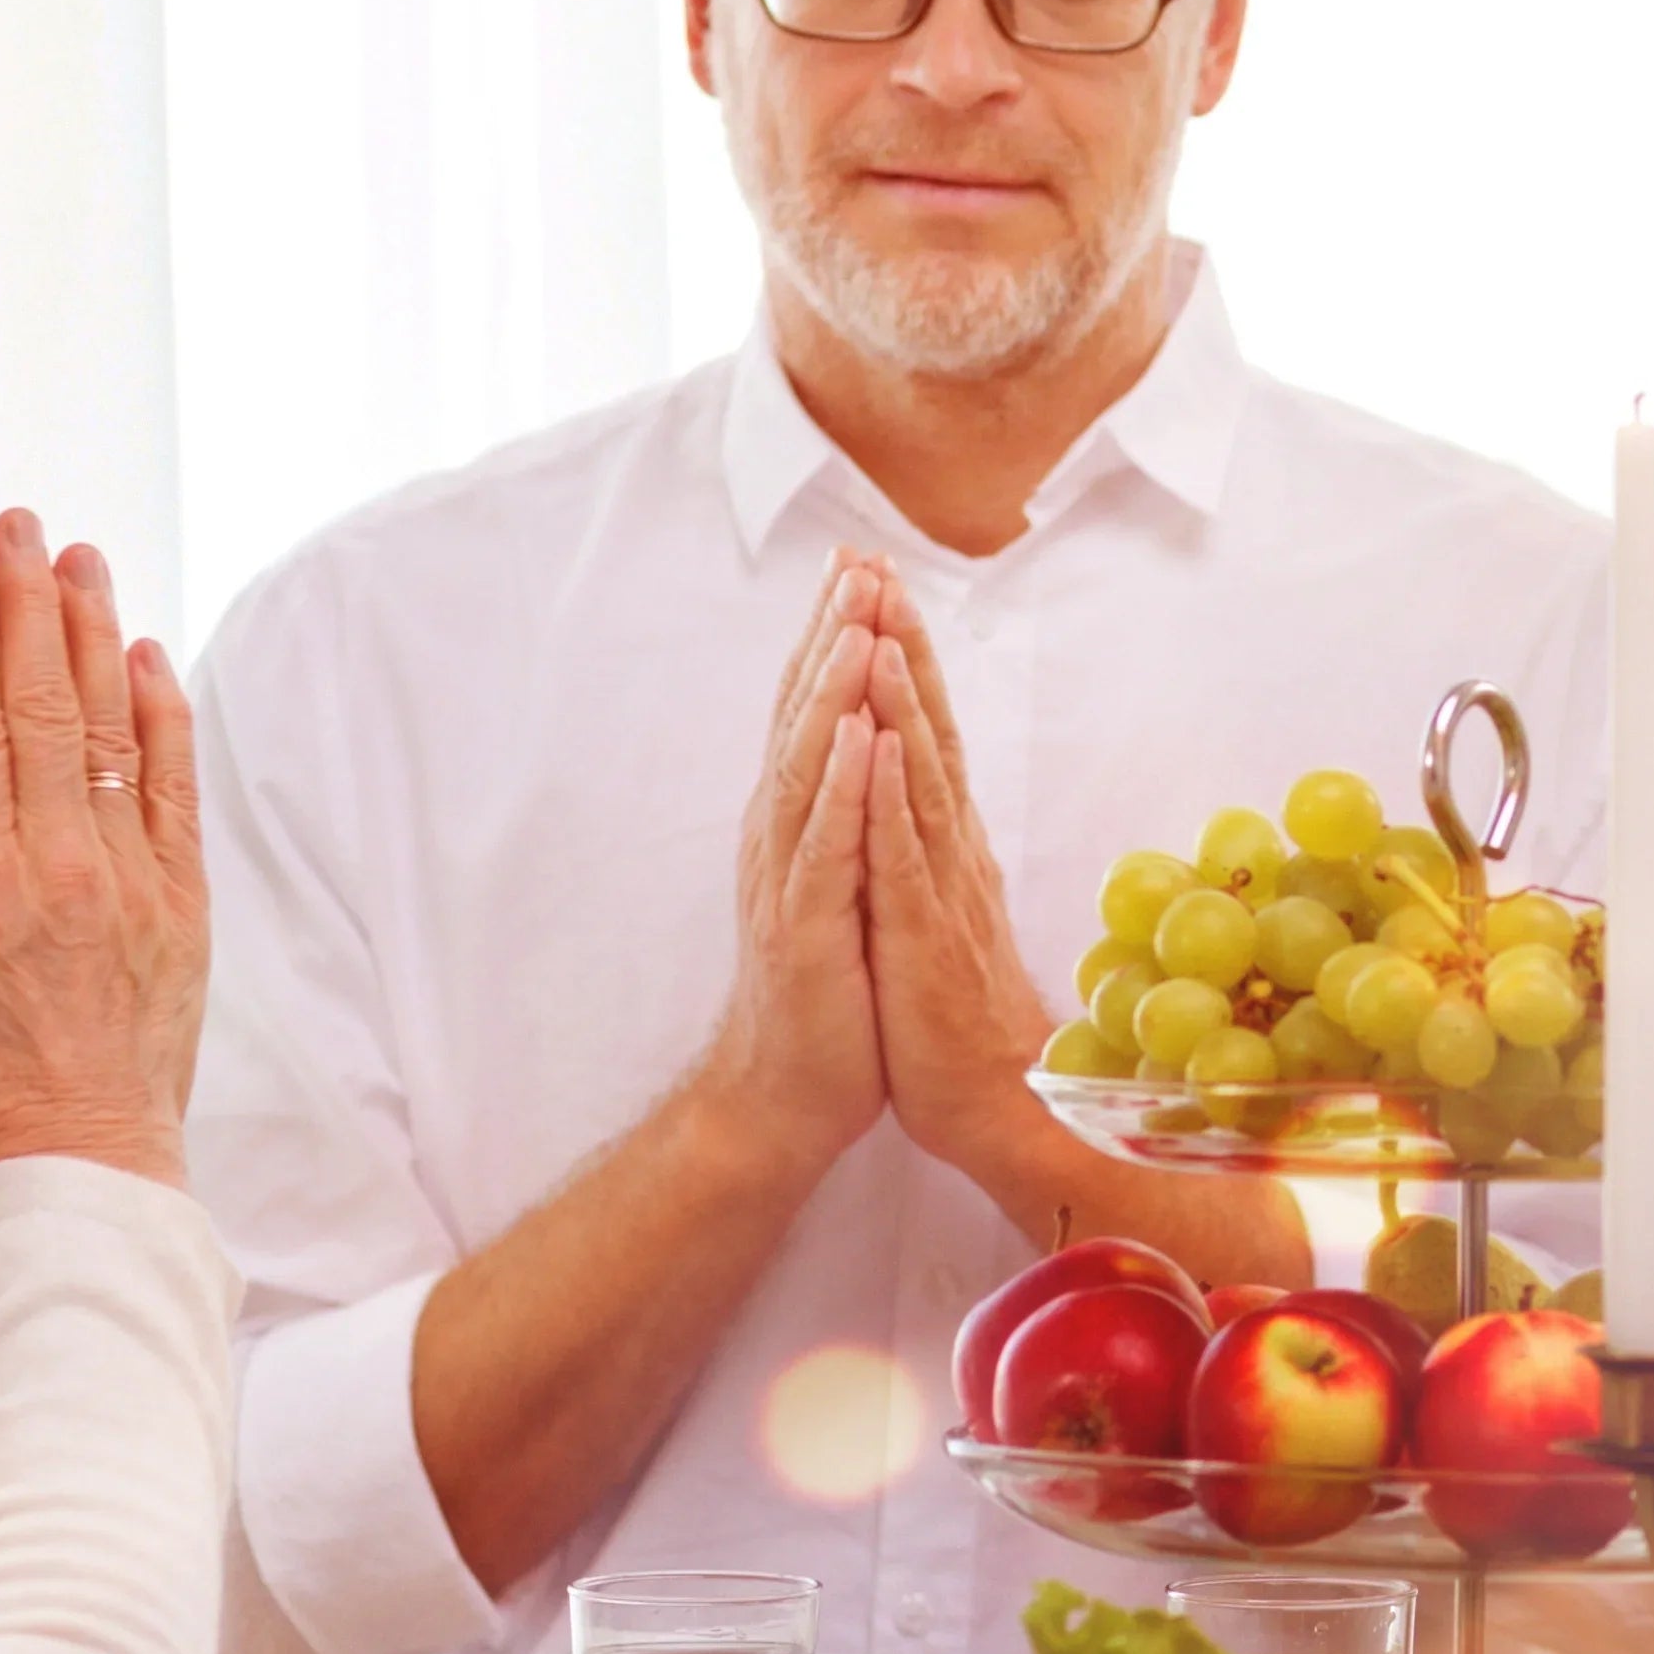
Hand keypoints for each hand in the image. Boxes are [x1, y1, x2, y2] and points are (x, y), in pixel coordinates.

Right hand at [0, 512, 209, 1192]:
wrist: (73, 1168)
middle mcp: (57, 862)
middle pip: (44, 704)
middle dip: (28, 606)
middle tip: (20, 528)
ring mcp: (129, 878)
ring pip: (113, 730)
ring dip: (96, 637)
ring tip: (81, 564)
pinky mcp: (181, 904)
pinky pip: (173, 789)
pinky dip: (162, 717)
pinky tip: (147, 659)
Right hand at [687, 552, 891, 1185]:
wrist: (786, 1094)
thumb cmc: (826, 989)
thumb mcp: (844, 882)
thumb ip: (848, 813)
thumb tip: (870, 741)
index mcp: (799, 821)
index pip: (816, 710)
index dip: (835, 635)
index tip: (862, 563)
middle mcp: (783, 835)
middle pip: (806, 717)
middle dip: (832, 636)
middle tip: (857, 560)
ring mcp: (788, 878)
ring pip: (809, 767)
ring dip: (833, 693)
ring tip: (857, 622)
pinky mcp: (803, 928)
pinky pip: (824, 847)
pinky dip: (840, 788)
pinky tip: (858, 736)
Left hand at [848, 581, 1094, 1181]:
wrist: (994, 1105)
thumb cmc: (957, 1016)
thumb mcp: (936, 911)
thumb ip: (932, 847)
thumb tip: (917, 789)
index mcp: (947, 844)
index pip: (925, 734)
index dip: (905, 657)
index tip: (880, 585)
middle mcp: (952, 850)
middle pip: (928, 731)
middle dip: (901, 645)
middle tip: (880, 566)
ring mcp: (942, 888)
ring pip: (920, 776)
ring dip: (900, 696)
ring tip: (880, 623)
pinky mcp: (925, 935)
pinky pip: (905, 855)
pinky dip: (891, 794)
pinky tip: (879, 744)